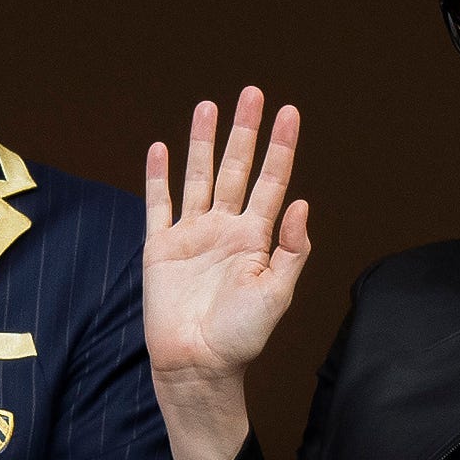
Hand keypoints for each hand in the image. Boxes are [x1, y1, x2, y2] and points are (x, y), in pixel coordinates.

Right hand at [142, 87, 308, 459]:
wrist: (197, 365)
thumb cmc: (241, 337)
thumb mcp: (277, 295)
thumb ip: (291, 249)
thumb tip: (301, 202)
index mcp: (256, 238)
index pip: (272, 182)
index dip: (281, 147)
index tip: (290, 112)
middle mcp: (225, 229)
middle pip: (236, 169)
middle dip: (245, 131)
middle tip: (252, 93)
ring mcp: (192, 235)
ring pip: (198, 178)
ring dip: (202, 142)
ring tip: (208, 106)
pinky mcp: (160, 248)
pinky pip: (159, 205)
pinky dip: (159, 177)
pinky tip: (162, 149)